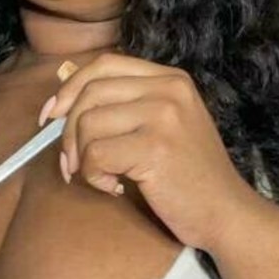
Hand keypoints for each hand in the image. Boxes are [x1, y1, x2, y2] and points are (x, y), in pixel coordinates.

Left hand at [38, 53, 256, 251]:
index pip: (104, 65)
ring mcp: (164, 116)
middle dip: (68, 132)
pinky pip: (95, 154)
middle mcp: (169, 89)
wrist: (227, 213)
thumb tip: (61, 101)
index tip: (51, 116)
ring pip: (88, 124)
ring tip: (104, 178)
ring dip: (82, 159)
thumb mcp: (165, 127)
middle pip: (90, 93)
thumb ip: (125, 107)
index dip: (70, 88)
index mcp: (171, 79)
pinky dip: (95, 177)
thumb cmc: (189, 177)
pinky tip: (116, 188)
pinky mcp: (155, 147)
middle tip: (72, 164)